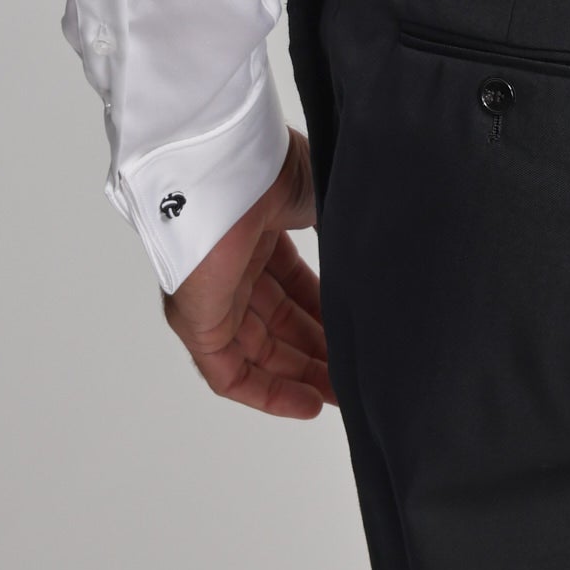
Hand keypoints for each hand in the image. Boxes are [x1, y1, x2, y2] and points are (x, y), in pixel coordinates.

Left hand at [161, 130, 334, 417]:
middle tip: (358, 376)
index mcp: (261, 231)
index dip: (327, 315)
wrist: (229, 166)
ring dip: (302, 376)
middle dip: (320, 352)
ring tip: (344, 395)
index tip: (359, 336)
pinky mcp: (197, 321)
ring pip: (260, 351)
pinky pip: (229, 373)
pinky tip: (309, 404)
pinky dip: (268, 393)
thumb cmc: (272, 168)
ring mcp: (213, 295)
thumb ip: (342, 229)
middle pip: (279, 324)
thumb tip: (372, 250)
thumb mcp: (322, 196)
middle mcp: (234, 266)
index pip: (295, 288)